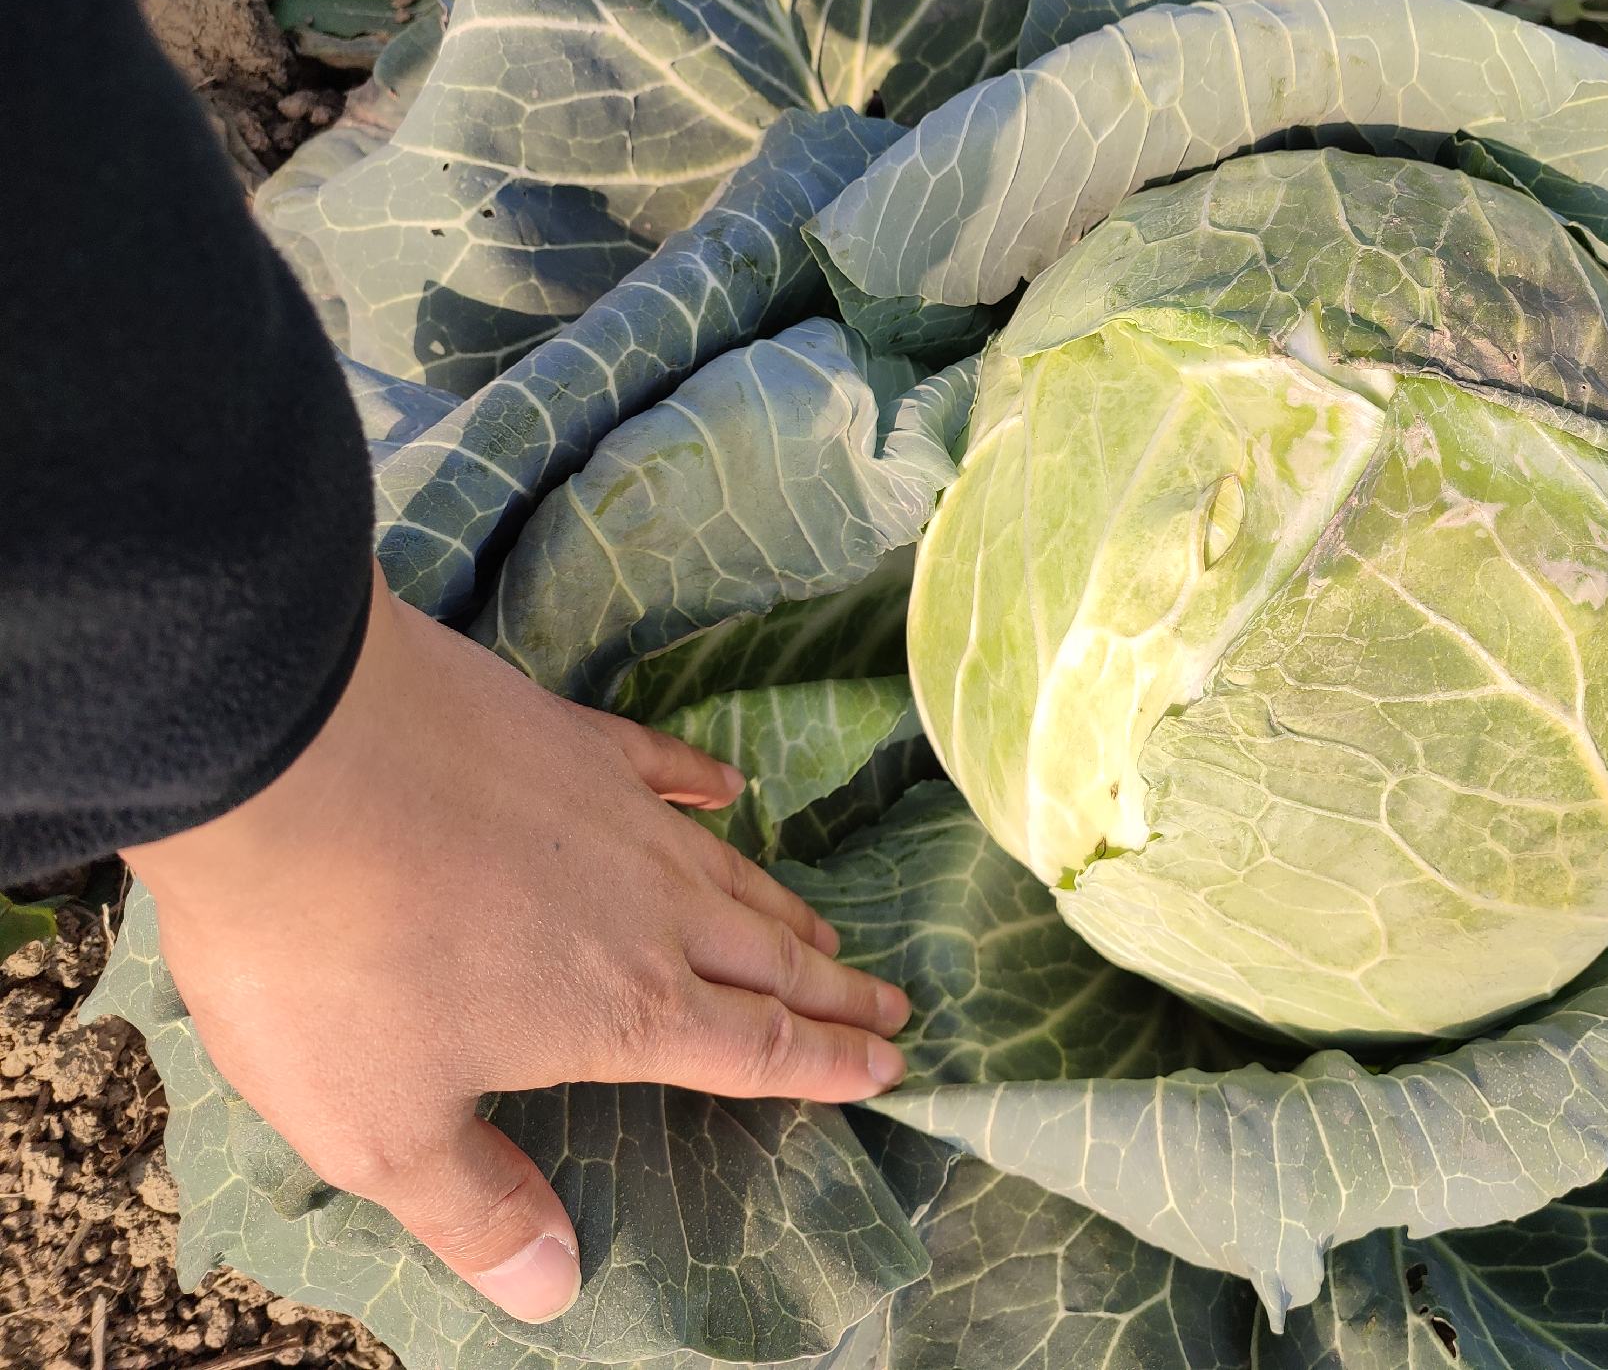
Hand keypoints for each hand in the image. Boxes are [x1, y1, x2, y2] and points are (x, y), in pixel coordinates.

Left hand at [121, 564, 908, 1324]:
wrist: (292, 761)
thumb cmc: (331, 963)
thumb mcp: (382, 1128)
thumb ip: (478, 1208)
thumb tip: (559, 1290)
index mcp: (625, 1011)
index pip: (757, 1048)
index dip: (829, 1064)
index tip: (890, 1066)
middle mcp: (651, 912)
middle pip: (768, 958)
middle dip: (834, 990)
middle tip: (894, 1004)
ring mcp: (617, 815)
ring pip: (730, 873)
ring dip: (785, 909)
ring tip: (826, 930)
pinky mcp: (570, 739)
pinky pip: (664, 765)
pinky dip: (705, 782)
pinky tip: (728, 787)